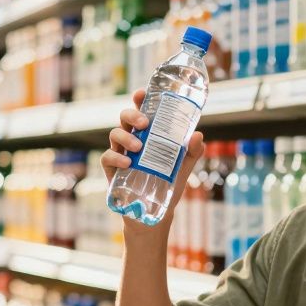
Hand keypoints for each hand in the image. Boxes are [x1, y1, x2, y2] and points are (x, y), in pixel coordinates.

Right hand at [100, 88, 205, 212]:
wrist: (157, 212)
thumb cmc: (168, 184)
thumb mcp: (184, 167)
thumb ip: (192, 151)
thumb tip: (197, 135)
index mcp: (147, 134)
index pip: (141, 112)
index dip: (139, 100)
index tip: (142, 94)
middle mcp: (132, 140)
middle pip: (124, 118)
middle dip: (132, 115)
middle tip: (144, 123)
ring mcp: (120, 154)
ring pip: (115, 134)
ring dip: (126, 138)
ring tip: (139, 148)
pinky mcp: (112, 170)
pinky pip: (108, 157)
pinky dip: (116, 158)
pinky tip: (128, 163)